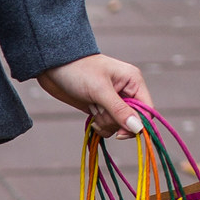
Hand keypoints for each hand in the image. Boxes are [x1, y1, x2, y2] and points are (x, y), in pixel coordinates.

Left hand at [36, 52, 150, 135]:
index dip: (137, 125)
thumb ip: (119, 110)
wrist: (52, 65)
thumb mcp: (100, 90)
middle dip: (113, 120)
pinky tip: (90, 114)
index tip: (121, 134)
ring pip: (118, 125)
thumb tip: (138, 128)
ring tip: (92, 106)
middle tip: (98, 107)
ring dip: (104, 121)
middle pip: (131, 121)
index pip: (147, 110)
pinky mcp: (101, 108)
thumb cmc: (78, 70)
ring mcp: (113, 101)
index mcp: (133, 82)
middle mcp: (127, 91)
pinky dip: (99, 125)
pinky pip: (107, 126)